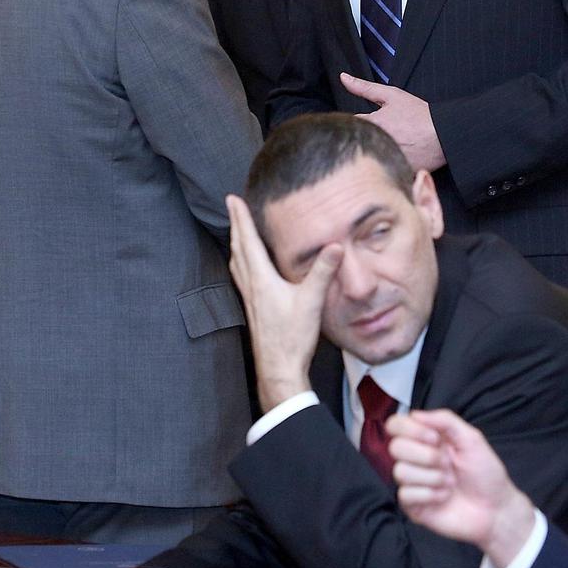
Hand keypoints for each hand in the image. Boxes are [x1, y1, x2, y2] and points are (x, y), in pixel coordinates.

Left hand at [226, 194, 340, 411]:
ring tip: (237, 231)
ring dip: (236, 243)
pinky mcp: (253, 309)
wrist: (279, 368)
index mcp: (261, 279)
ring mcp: (249, 298)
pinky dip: (240, 262)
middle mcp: (251, 286)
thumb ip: (323, 273)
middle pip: (239, 248)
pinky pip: (241, 277)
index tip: (233, 199)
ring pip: (237, 263)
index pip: (248, 241)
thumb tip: (335, 246)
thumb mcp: (312, 302)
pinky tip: (246, 267)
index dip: (241, 219)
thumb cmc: (293, 337)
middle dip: (236, 225)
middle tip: (232, 206)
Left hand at [339, 73, 443, 171]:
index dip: (357, 125)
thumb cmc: (420, 115)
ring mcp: (386, 159)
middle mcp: (376, 143)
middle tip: (386, 136)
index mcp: (371, 124)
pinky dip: (386, 168)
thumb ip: (364, 88)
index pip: (350, 126)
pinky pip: (383, 172)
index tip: (368, 125)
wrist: (445, 134)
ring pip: (368, 160)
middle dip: (366, 139)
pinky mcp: (396, 172)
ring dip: (374, 154)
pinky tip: (395, 161)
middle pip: (358, 144)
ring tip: (394, 148)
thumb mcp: (391, 95)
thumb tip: (343, 78)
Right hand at [390, 409, 535, 567]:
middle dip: (427, 456)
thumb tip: (414, 414)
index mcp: (426, 439)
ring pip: (401, 472)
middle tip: (448, 464)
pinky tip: (444, 498)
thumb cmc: (486, 474)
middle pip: (395, 447)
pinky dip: (430, 495)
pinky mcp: (412, 505)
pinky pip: (405, 494)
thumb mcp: (471, 439)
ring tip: (450, 483)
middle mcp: (415, 459)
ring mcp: (412, 482)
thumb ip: (445, 420)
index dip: (410, 429)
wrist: (495, 510)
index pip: (396, 425)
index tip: (435, 439)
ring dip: (432, 478)